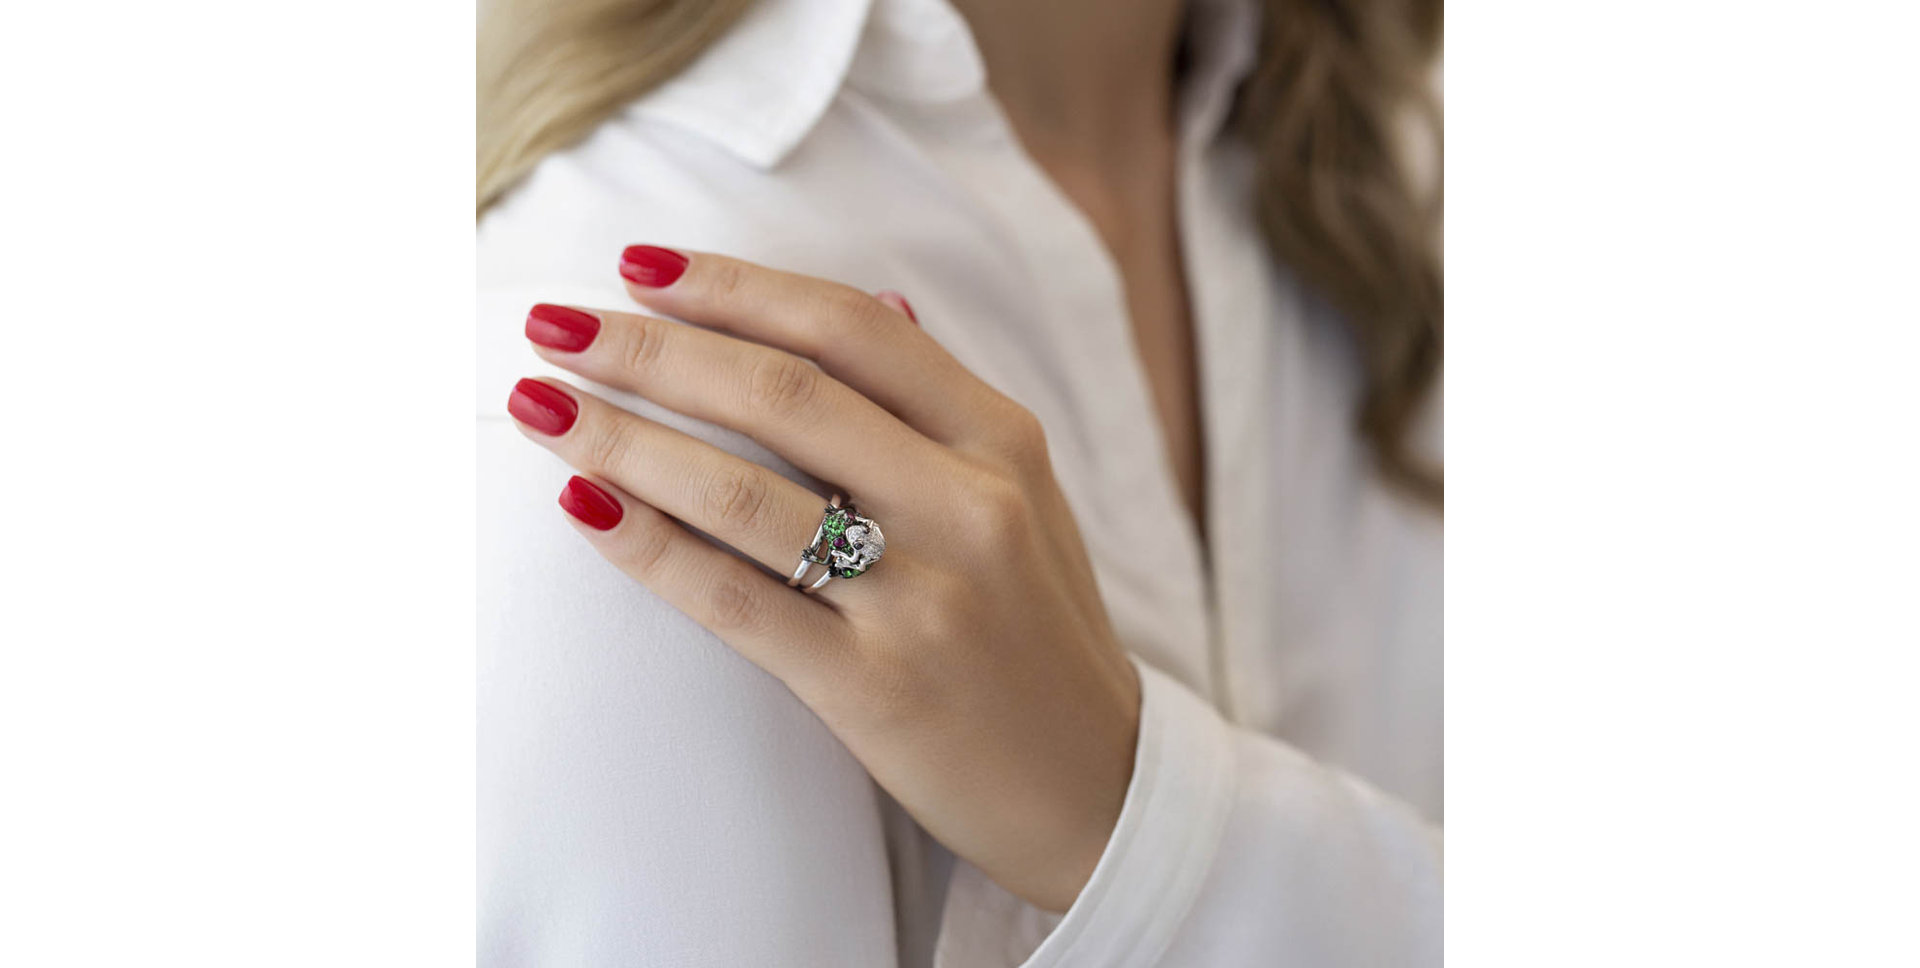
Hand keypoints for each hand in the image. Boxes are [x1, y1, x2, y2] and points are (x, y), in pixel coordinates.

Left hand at [508, 245, 1140, 911]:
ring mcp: (925, 598)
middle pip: (784, 394)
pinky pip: (736, 600)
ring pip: (744, 493)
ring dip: (623, 437)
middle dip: (650, 349)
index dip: (734, 288)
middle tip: (553, 326)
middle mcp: (970, 505)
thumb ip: (946, 407)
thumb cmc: (1040, 632)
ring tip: (538, 405)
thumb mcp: (1028, 499)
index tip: (637, 267)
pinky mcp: (876, 688)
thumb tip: (877, 304)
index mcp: (1003, 440)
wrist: (1098, 789)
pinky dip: (648, 545)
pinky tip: (583, 504)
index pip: (850, 329)